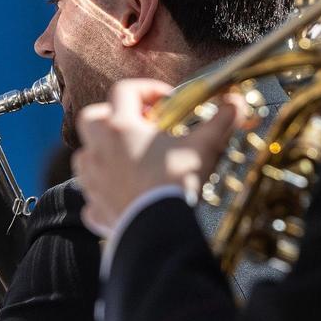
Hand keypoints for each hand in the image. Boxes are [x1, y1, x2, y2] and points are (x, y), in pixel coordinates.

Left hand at [72, 78, 243, 235]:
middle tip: (137, 126)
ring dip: (100, 152)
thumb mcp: (203, 147)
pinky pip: (90, 196)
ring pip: (84, 155)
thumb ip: (220, 121)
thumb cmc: (175, 185)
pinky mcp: (94, 207)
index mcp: (122, 127)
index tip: (166, 101)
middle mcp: (99, 149)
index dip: (146, 90)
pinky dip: (101, 193)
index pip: (125, 91)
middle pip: (92, 118)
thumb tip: (236, 102)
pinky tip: (121, 196)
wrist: (158, 231)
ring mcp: (92, 179)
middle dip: (111, 116)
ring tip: (127, 159)